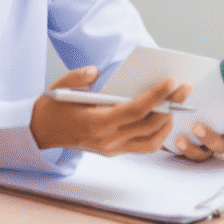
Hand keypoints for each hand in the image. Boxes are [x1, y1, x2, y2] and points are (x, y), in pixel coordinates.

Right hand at [30, 66, 184, 155]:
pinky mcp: (113, 152)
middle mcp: (106, 139)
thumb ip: (79, 77)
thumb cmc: (52, 107)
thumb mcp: (61, 86)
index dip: (155, 96)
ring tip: (175, 104)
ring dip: (167, 122)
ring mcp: (111, 148)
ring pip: (151, 140)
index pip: (134, 110)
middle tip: (184, 89)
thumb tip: (97, 71)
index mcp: (95, 121)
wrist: (39, 132)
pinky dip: (158, 134)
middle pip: (148, 125)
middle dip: (170, 105)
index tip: (170, 81)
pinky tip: (162, 119)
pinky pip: (144, 147)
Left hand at [170, 81, 223, 160]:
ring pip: (201, 154)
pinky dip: (178, 149)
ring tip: (180, 139)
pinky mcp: (188, 151)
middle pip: (220, 147)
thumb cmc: (204, 105)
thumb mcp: (207, 98)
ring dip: (190, 147)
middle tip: (197, 127)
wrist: (187, 114)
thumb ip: (204, 94)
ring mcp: (204, 149)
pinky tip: (172, 142)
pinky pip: (183, 154)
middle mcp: (218, 142)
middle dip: (210, 138)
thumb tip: (187, 86)